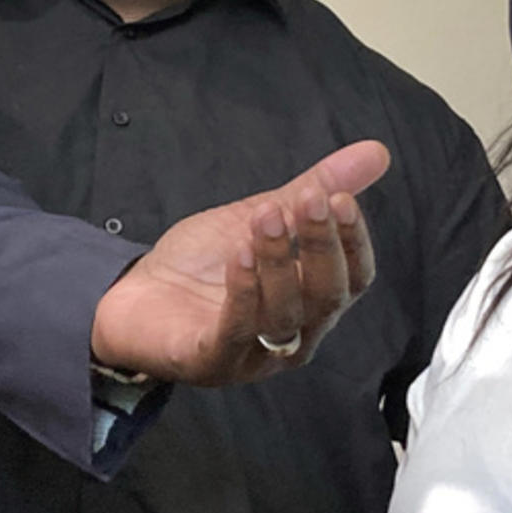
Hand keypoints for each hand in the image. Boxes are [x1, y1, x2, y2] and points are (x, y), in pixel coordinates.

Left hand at [88, 140, 388, 385]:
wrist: (135, 298)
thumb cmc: (205, 266)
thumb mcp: (263, 217)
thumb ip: (315, 189)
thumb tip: (376, 152)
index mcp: (312, 301)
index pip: (353, 279)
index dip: (354, 241)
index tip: (341, 199)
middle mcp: (294, 334)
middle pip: (326, 297)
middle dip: (321, 246)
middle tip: (309, 201)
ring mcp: (254, 354)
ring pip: (283, 314)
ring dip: (279, 262)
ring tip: (266, 217)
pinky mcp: (212, 360)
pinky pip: (235, 331)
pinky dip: (242, 293)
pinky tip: (239, 255)